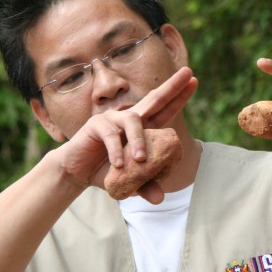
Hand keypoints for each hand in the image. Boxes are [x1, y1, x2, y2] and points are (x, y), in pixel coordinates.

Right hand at [57, 66, 197, 200]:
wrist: (77, 173)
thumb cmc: (106, 172)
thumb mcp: (129, 181)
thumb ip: (145, 186)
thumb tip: (160, 199)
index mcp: (141, 128)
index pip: (164, 110)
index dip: (178, 96)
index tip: (194, 81)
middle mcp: (129, 119)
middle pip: (154, 98)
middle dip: (172, 86)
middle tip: (188, 73)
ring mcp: (113, 119)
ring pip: (133, 120)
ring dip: (139, 141)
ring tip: (141, 160)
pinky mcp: (96, 125)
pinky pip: (111, 135)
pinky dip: (116, 151)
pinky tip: (118, 165)